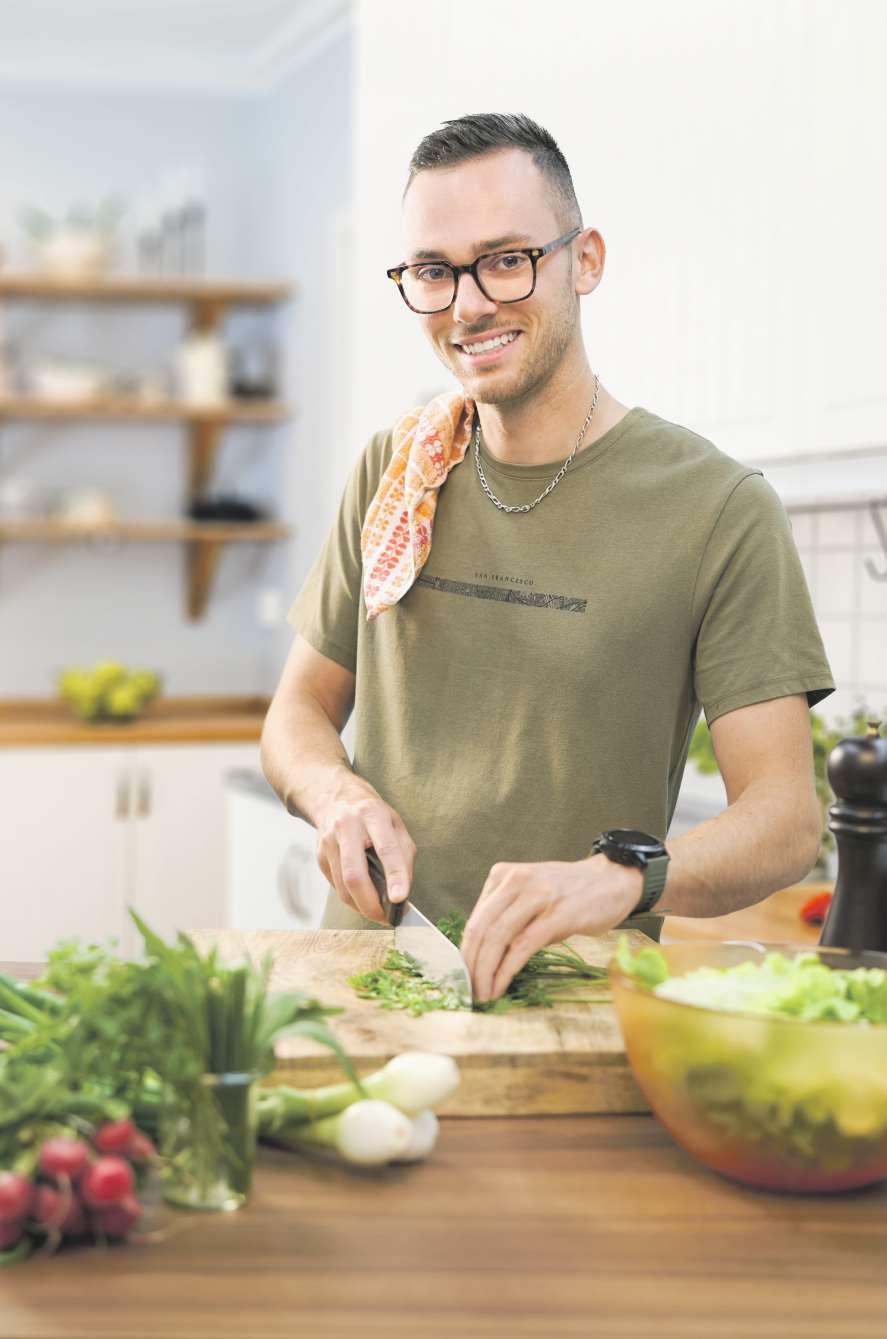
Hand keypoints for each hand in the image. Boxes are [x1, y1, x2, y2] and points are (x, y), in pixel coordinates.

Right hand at [314, 773, 415, 923]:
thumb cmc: (371, 814)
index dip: (395, 876)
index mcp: (372, 815)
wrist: (334, 797)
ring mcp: (329, 842)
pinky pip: (336, 886)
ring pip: (343, 886)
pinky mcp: (320, 856)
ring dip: (361, 906)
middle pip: (354, 875)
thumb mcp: (395, 824)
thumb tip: (402, 892)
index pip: (386, 848)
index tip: (400, 899)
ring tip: (377, 911)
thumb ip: (403, 855)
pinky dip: (352, 898)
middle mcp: (347, 827)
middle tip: (385, 918)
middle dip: (370, 903)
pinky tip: (362, 898)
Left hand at [460, 855, 642, 1001]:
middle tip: (468, 991)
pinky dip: (507, 969)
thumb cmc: (571, 893)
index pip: (476, 919)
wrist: (612, 880)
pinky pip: (523, 946)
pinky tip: (500, 985)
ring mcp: (537, 895)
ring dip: (485, 972)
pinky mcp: (558, 914)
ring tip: (482, 994)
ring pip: (498, 938)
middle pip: (481, 929)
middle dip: (470, 965)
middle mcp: (517, 881)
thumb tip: (484, 956)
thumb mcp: (531, 895)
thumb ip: (508, 917)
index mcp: (504, 876)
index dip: (464, 952)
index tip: (462, 977)